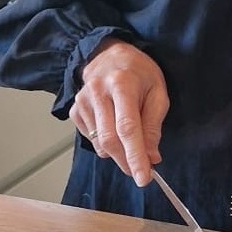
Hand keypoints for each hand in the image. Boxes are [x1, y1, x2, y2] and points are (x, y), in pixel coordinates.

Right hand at [69, 40, 168, 186]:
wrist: (108, 53)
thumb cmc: (138, 72)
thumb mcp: (157, 91)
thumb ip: (154, 124)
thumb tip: (151, 156)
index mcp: (122, 84)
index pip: (128, 128)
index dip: (135, 156)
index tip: (143, 177)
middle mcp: (98, 92)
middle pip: (110, 140)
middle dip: (127, 161)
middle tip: (141, 171)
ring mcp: (82, 101)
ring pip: (99, 143)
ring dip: (118, 154)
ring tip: (132, 145)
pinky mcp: (74, 109)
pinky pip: (91, 138)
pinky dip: (105, 144)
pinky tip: (114, 130)